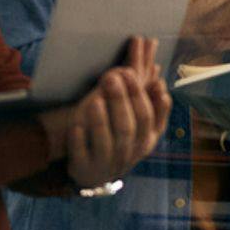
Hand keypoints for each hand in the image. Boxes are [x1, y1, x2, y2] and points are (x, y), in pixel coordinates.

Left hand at [50, 37, 168, 188]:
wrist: (94, 171)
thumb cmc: (117, 136)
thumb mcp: (133, 116)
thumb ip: (143, 89)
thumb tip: (154, 58)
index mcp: (145, 138)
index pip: (150, 117)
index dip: (144, 97)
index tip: (134, 74)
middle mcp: (129, 152)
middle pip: (130, 126)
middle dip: (122, 101)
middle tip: (112, 76)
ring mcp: (107, 162)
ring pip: (108, 143)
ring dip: (102, 120)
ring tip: (95, 100)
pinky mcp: (85, 168)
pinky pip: (83, 156)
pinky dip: (80, 141)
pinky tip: (76, 126)